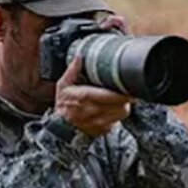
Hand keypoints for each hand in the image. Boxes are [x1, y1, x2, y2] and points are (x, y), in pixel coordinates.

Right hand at [54, 14, 135, 137]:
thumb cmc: (63, 107)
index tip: (128, 85)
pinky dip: (116, 115)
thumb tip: (80, 56)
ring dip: (123, 105)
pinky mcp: (104, 130)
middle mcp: (95, 111)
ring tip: (118, 99)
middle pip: (122, 104)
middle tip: (124, 90)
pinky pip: (118, 121)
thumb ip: (72, 71)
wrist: (59, 130)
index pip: (113, 95)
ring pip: (123, 113)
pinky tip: (110, 110)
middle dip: (125, 97)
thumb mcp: (63, 86)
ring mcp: (101, 123)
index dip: (124, 91)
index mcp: (86, 97)